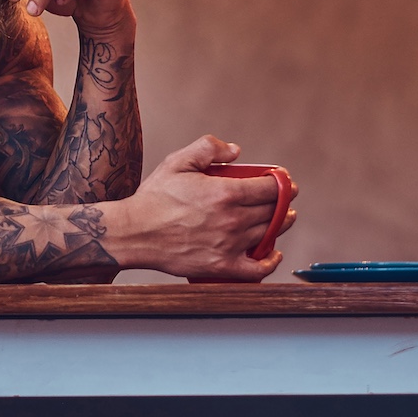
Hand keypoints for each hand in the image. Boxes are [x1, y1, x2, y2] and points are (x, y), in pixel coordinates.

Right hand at [116, 135, 298, 280]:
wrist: (134, 232)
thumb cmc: (153, 198)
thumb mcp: (177, 162)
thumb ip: (208, 148)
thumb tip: (236, 151)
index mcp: (224, 193)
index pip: (271, 187)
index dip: (283, 182)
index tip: (283, 181)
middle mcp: (232, 220)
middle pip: (274, 211)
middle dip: (283, 202)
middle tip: (283, 198)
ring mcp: (229, 245)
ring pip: (269, 234)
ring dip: (280, 225)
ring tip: (280, 218)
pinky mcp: (222, 266)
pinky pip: (258, 268)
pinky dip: (271, 261)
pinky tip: (273, 253)